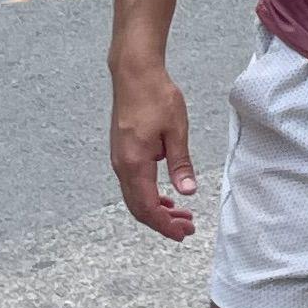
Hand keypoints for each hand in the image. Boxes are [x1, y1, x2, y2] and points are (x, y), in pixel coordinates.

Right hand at [111, 52, 197, 238]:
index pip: (148, 207)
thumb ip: (180, 163)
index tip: (183, 233)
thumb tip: (188, 192)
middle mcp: (122, 165)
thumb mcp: (176, 129)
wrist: (134, 73)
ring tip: (180, 215)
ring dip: (156, 210)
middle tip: (186, 229)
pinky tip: (165, 196)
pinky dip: (148, 196)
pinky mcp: (122, 152)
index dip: (165, 225)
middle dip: (162, 223)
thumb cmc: (155, 96)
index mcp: (135, 163)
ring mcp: (119, 159)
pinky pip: (133, 184)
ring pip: (134, 197)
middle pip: (138, 208)